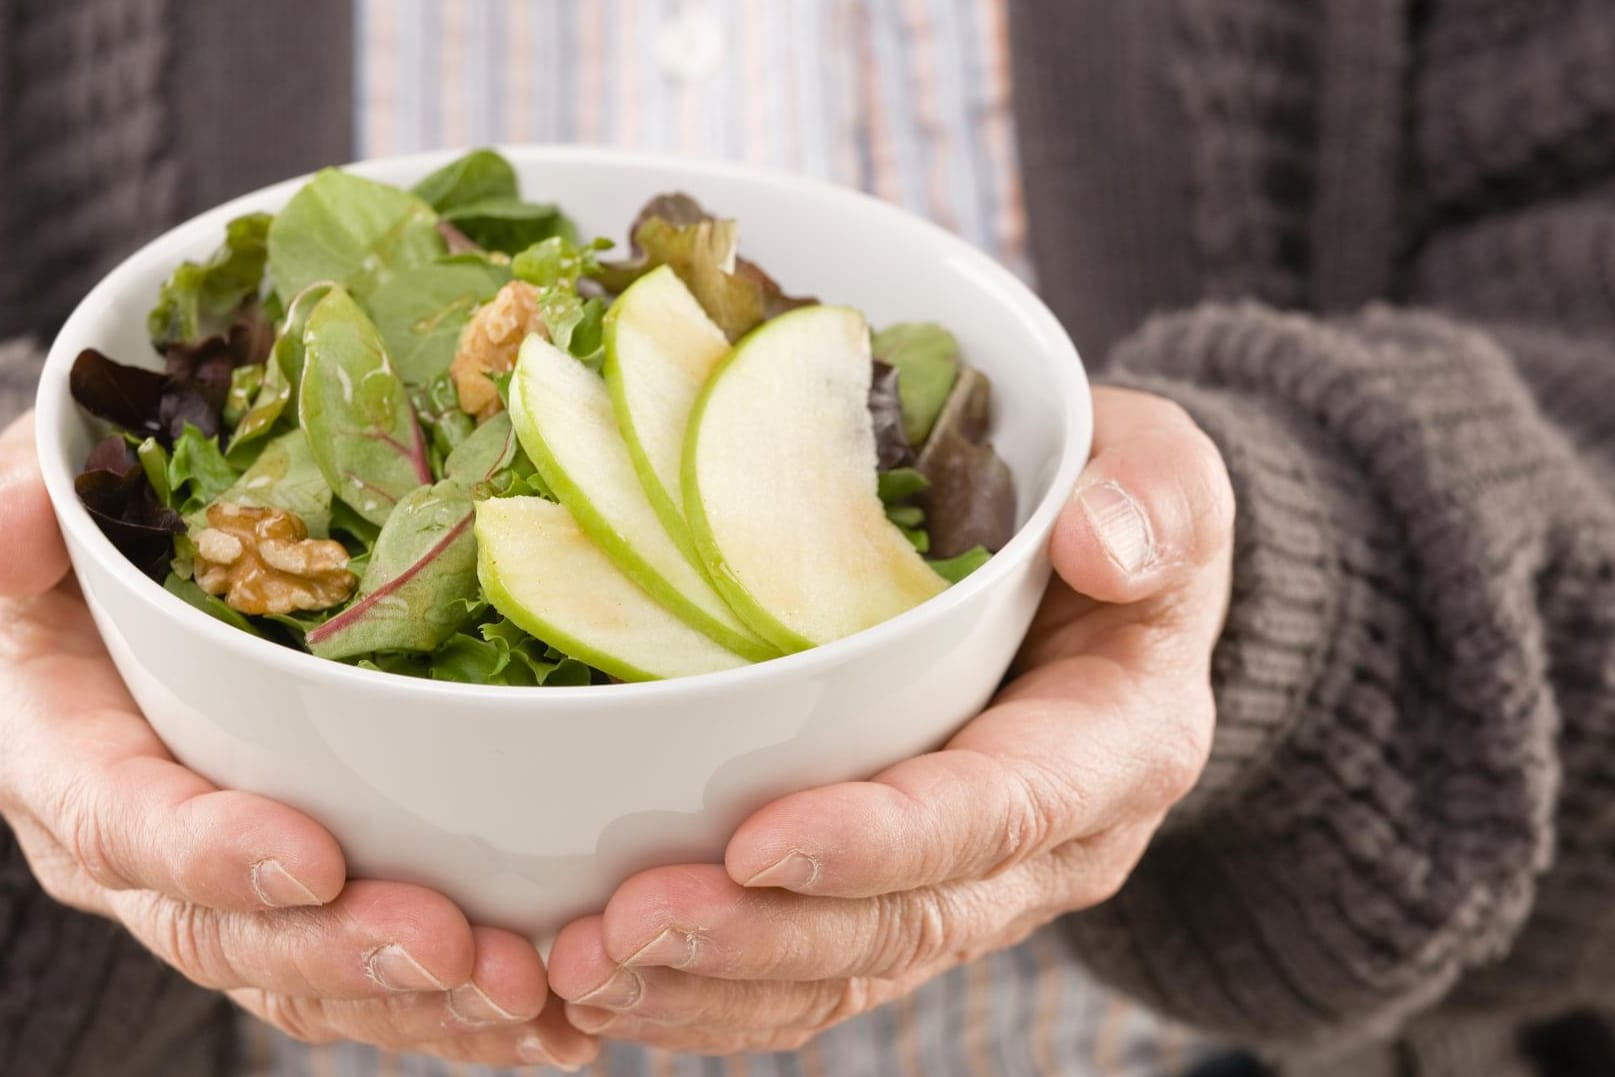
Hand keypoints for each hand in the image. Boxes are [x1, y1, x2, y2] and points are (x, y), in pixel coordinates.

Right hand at [0, 414, 594, 1070]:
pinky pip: (370, 981)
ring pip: (311, 979)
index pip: (127, 824)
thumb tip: (17, 525)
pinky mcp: (306, 905)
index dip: (211, 853)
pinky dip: (458, 1012)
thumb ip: (20, 529)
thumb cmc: (94, 553)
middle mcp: (146, 853)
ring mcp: (228, 891)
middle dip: (344, 949)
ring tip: (525, 997)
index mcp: (71, 761)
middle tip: (454, 948)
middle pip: (232, 933)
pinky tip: (552, 1021)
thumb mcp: (44, 522)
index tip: (311, 859)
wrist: (130, 608)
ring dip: (419, 1003)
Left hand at [545, 387, 1234, 1053]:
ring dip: (713, 987)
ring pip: (848, 972)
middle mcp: (1051, 849)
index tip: (753, 841)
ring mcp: (974, 886)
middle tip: (621, 927)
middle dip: (760, 936)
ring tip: (584, 969)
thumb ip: (1159, 499)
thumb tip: (1100, 543)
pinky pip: (816, 972)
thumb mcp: (1167, 475)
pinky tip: (607, 981)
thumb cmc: (1123, 522)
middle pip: (905, 923)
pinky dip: (713, 990)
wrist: (1115, 594)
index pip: (998, 815)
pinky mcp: (906, 895)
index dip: (879, 841)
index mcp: (1117, 749)